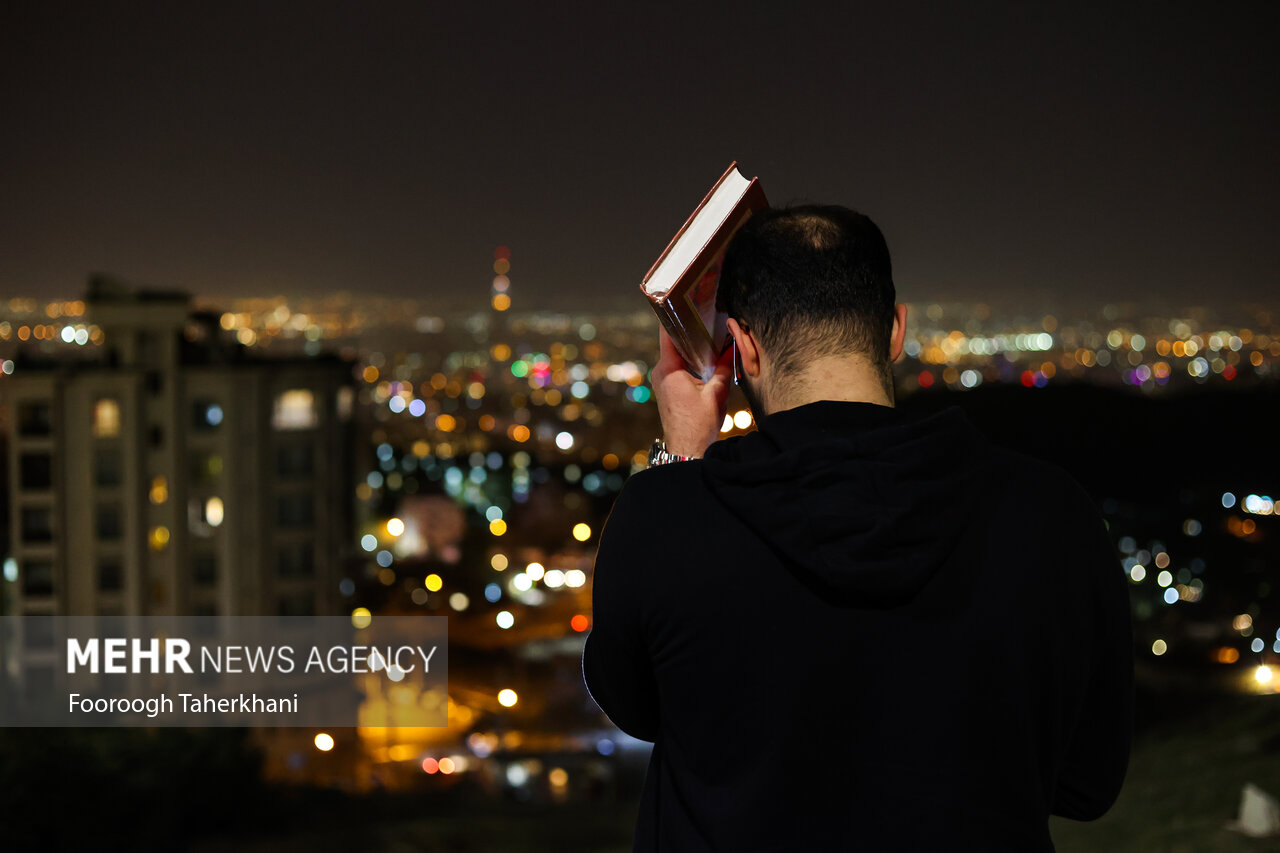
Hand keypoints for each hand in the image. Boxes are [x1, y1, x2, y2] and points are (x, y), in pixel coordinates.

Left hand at [651, 328, 733, 457]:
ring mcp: (662, 381)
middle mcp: (660, 372)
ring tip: (709, 333)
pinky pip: (677, 367)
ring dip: (690, 347)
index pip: (668, 334)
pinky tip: (704, 357)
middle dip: (689, 330)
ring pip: (676, 355)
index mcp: (669, 369)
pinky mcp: (667, 389)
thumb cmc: (699, 425)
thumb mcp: (717, 393)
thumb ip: (724, 367)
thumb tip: (733, 346)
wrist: (687, 451)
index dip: (675, 316)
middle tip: (706, 315)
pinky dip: (689, 360)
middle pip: (673, 343)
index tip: (684, 301)